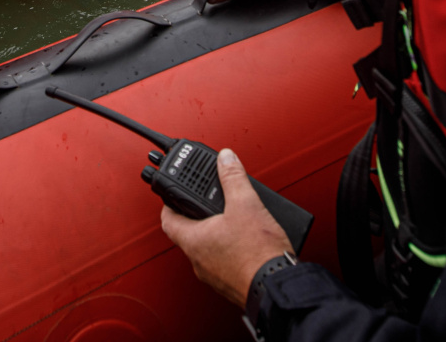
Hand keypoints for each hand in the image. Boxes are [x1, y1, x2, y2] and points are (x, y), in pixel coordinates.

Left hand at [160, 148, 291, 305]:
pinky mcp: (230, 283)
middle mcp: (198, 261)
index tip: (174, 193)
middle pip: (188, 232)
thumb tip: (226, 159)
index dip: (169, 203)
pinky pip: (222, 262)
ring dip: (215, 233)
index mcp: (193, 241)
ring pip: (207, 248)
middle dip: (197, 215)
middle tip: (206, 201)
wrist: (277, 286)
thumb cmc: (258, 253)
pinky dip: (229, 248)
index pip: (168, 219)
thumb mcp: (245, 204)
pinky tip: (246, 240)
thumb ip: (233, 178)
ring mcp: (214, 275)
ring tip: (231, 218)